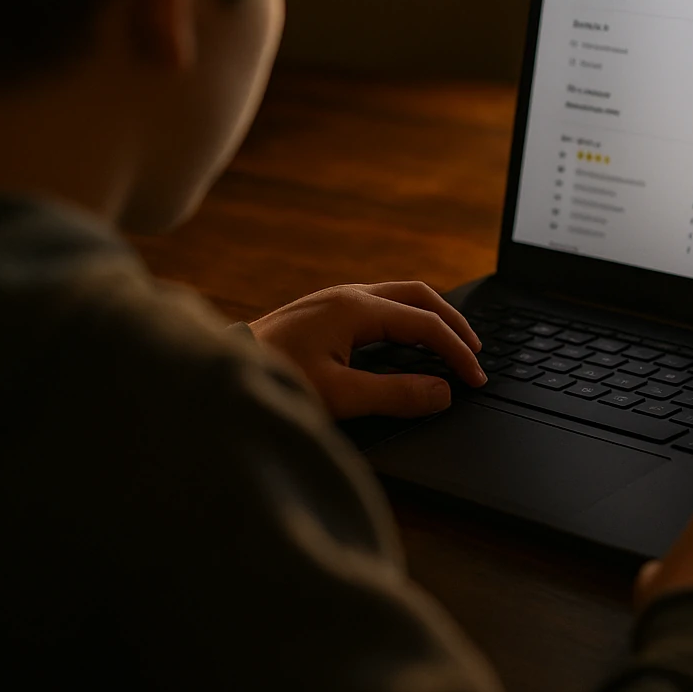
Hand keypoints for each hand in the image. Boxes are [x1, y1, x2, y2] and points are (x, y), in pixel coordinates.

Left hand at [249, 281, 485, 419]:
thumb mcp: (339, 396)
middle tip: (476, 353)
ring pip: (399, 295)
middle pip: (419, 295)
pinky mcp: (323, 312)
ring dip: (431, 317)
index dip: (457, 351)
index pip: (425, 323)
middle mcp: (347, 295)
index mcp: (355, 308)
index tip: (475, 379)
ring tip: (451, 344)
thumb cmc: (271, 382)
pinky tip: (409, 342)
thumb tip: (442, 392)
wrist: (216, 374)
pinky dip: (407, 319)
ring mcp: (334, 300)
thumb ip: (396, 394)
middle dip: (453, 322)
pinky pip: (380, 304)